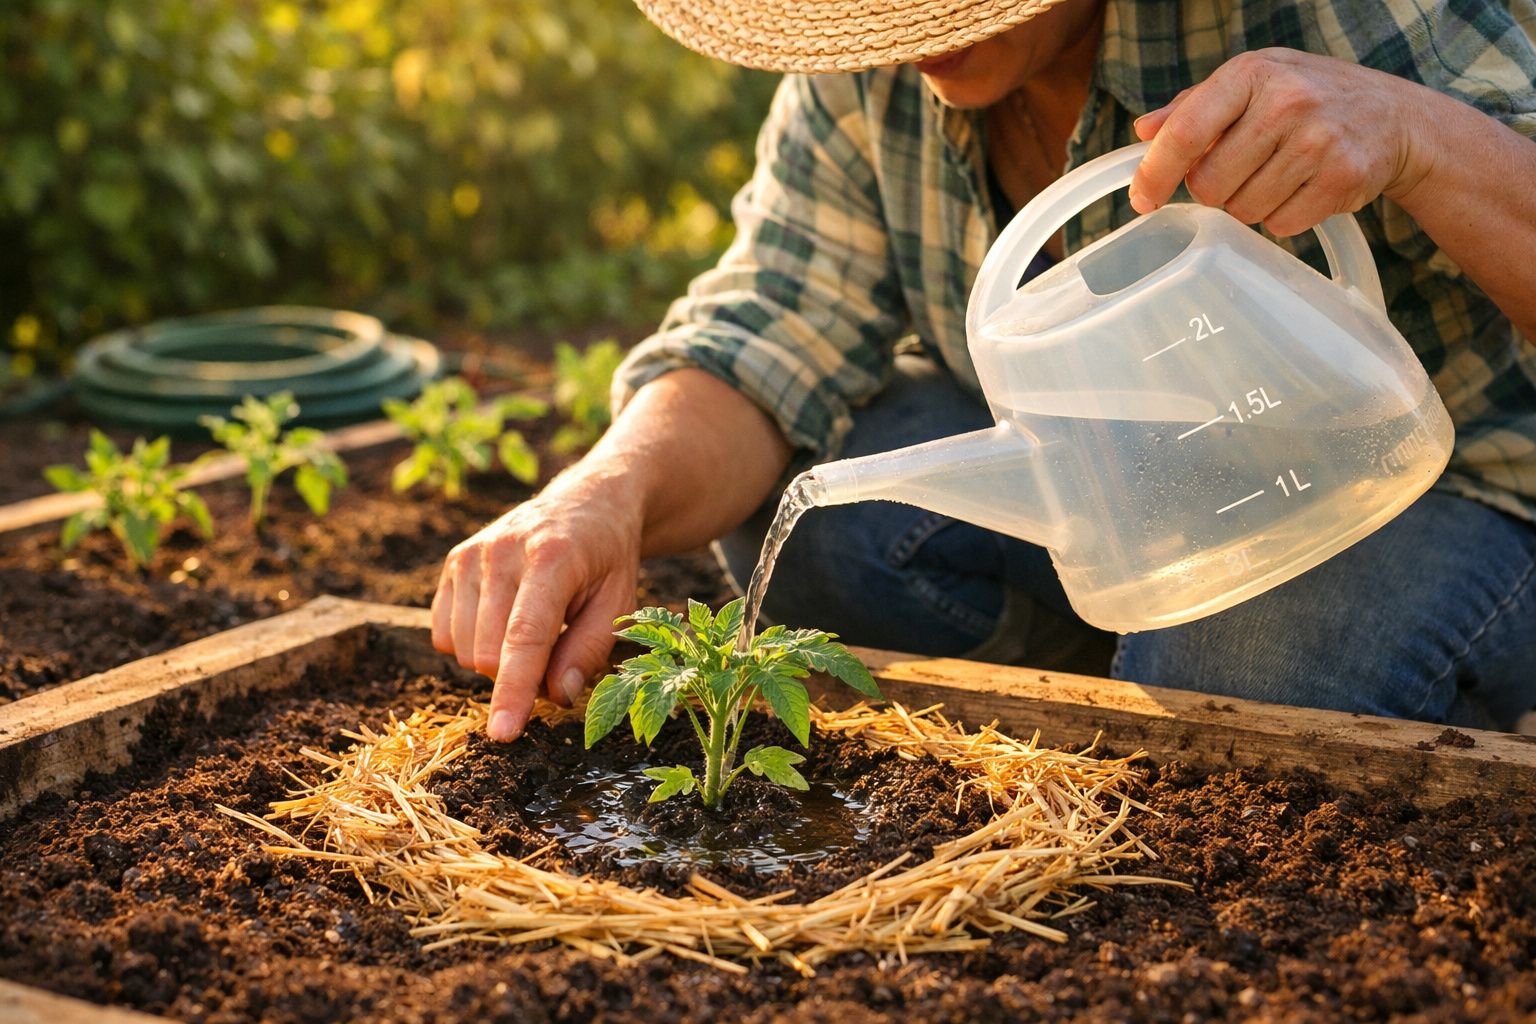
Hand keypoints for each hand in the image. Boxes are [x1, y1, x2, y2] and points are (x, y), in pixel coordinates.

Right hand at [431, 463, 643, 741]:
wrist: (588, 504)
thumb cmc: (607, 562)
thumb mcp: (619, 605)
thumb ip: (588, 651)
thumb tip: (555, 696)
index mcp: (552, 558)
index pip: (524, 637)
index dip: (513, 691)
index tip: (503, 733)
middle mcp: (501, 551)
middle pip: (489, 654)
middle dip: (521, 676)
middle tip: (558, 652)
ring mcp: (471, 554)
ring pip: (463, 651)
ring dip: (498, 661)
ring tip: (535, 627)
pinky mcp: (452, 562)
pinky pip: (444, 636)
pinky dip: (473, 644)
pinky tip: (504, 618)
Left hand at [1129, 48, 1433, 236]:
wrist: (1395, 117)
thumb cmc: (1309, 97)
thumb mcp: (1254, 82)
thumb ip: (1194, 106)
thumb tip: (1144, 131)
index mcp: (1252, 74)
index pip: (1185, 133)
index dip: (1155, 174)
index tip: (1143, 200)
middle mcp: (1286, 103)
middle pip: (1209, 185)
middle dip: (1215, 189)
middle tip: (1242, 171)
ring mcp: (1317, 142)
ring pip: (1242, 210)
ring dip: (1249, 204)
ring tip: (1278, 175)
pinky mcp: (1341, 179)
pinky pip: (1280, 225)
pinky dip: (1282, 217)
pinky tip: (1303, 188)